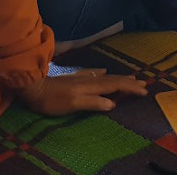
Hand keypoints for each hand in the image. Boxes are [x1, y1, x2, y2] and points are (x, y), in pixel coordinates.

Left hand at [16, 69, 147, 115]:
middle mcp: (88, 80)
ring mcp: (80, 78)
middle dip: (129, 82)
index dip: (130, 87)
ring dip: (119, 77)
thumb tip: (112, 103)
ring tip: (130, 77)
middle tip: (144, 83)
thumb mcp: (72, 104)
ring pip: (105, 77)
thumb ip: (92, 103)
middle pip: (113, 79)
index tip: (144, 90)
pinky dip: (102, 74)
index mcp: (90, 87)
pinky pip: (93, 74)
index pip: (115, 86)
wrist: (32, 87)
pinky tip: (103, 71)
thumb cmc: (51, 100)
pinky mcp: (73, 78)